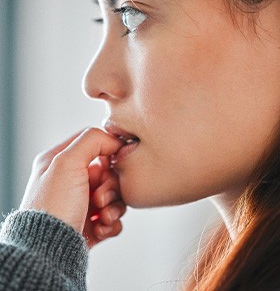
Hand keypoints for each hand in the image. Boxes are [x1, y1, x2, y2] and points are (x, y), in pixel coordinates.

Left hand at [20, 128, 125, 246]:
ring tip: (102, 217)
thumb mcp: (67, 163)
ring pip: (115, 195)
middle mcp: (72, 181)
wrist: (49, 251)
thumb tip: (113, 140)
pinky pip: (114, 217)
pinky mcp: (92, 223)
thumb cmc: (53, 207)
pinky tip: (99, 228)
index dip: (109, 150)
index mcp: (62, 162)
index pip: (93, 143)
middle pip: (109, 172)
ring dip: (114, 207)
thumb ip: (91, 141)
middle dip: (110, 187)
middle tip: (100, 198)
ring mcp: (83, 202)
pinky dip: (111, 223)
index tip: (116, 161)